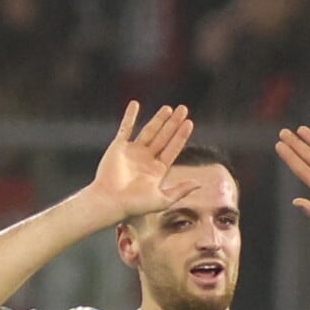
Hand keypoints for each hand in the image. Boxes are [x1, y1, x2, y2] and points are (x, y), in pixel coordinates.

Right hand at [86, 102, 196, 220]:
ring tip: (168, 108)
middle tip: (183, 109)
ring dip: (158, 119)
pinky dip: (129, 116)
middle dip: (173, 124)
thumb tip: (199, 184)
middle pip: (163, 137)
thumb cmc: (135, 205)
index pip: (172, 149)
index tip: (189, 123)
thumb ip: (180, 190)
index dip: (181, 136)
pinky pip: (125, 128)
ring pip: (148, 131)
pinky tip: (135, 104)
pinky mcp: (118, 147)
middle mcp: (145, 160)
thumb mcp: (163, 199)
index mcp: (156, 171)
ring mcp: (132, 152)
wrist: (110, 201)